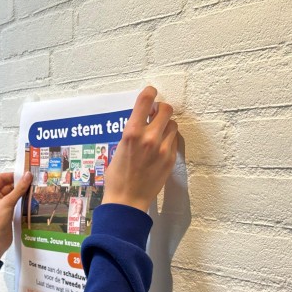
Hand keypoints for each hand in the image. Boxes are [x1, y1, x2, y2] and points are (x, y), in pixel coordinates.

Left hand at [0, 171, 32, 260]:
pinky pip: (15, 202)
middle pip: (8, 185)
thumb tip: (28, 175)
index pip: (2, 178)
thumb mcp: (7, 202)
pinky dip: (22, 200)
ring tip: (35, 188)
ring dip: (22, 192)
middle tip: (34, 181)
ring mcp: (0, 205)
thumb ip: (19, 189)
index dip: (14, 175)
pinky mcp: (7, 212)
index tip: (27, 174)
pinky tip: (32, 198)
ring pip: (13, 194)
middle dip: (20, 184)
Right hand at [102, 86, 179, 211]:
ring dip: (166, 125)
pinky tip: (160, 147)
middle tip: (155, 114)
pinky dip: (168, 139)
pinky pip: (174, 141)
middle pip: (166, 109)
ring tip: (158, 133)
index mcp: (131, 133)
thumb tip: (140, 121)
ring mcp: (162, 149)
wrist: (127, 200)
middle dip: (161, 109)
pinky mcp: (170, 159)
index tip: (150, 92)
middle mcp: (149, 138)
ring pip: (173, 125)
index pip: (145, 101)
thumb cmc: (117, 176)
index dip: (149, 92)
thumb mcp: (117, 148)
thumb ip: (131, 132)